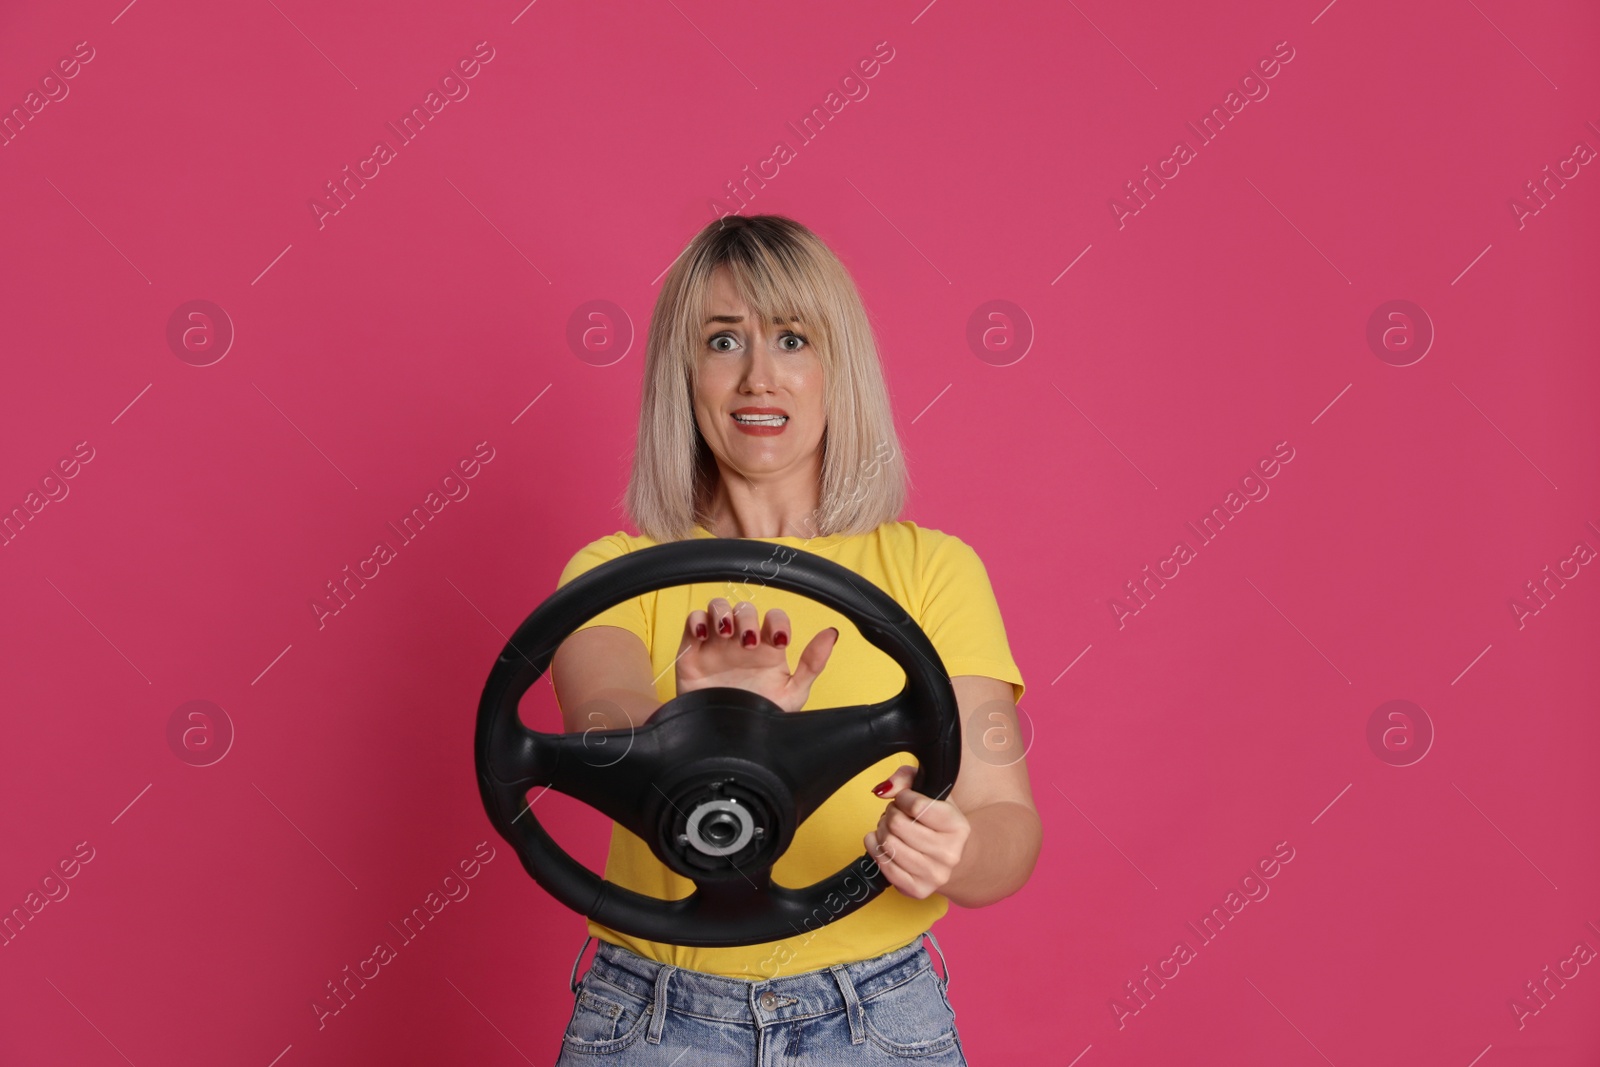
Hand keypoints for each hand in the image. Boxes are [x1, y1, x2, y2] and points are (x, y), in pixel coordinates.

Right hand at [675, 597, 839, 713]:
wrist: (723, 745)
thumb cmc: (756, 719)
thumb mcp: (791, 695)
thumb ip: (812, 664)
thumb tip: (831, 634)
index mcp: (768, 649)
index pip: (774, 618)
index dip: (778, 622)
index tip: (780, 642)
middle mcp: (742, 642)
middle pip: (745, 610)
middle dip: (748, 620)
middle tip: (749, 643)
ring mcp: (717, 643)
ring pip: (718, 608)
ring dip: (723, 613)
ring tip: (726, 633)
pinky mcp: (692, 650)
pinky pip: (692, 621)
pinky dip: (696, 620)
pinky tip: (703, 634)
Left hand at [864, 765, 970, 899]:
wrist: (953, 857)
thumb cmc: (938, 821)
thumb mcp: (931, 792)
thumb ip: (906, 778)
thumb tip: (883, 790)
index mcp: (958, 826)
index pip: (916, 806)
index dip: (902, 797)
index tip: (904, 799)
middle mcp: (950, 853)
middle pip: (897, 825)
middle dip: (890, 814)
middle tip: (896, 815)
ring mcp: (934, 875)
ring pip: (888, 844)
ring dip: (882, 830)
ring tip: (891, 829)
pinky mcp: (918, 890)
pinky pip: (883, 865)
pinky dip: (875, 848)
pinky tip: (882, 842)